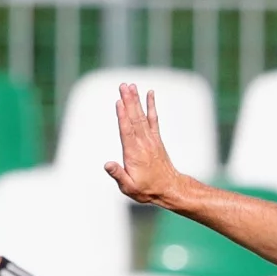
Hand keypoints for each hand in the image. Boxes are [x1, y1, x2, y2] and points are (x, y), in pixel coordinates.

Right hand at [104, 83, 182, 205]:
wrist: (169, 188)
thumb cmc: (146, 189)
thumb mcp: (129, 187)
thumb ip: (118, 175)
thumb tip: (107, 164)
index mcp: (133, 154)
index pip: (126, 131)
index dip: (122, 116)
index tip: (119, 102)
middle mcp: (143, 143)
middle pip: (134, 119)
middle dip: (128, 101)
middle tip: (123, 86)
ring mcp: (150, 139)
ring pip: (142, 116)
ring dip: (136, 100)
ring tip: (130, 86)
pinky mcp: (156, 139)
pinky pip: (154, 119)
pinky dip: (151, 106)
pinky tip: (149, 94)